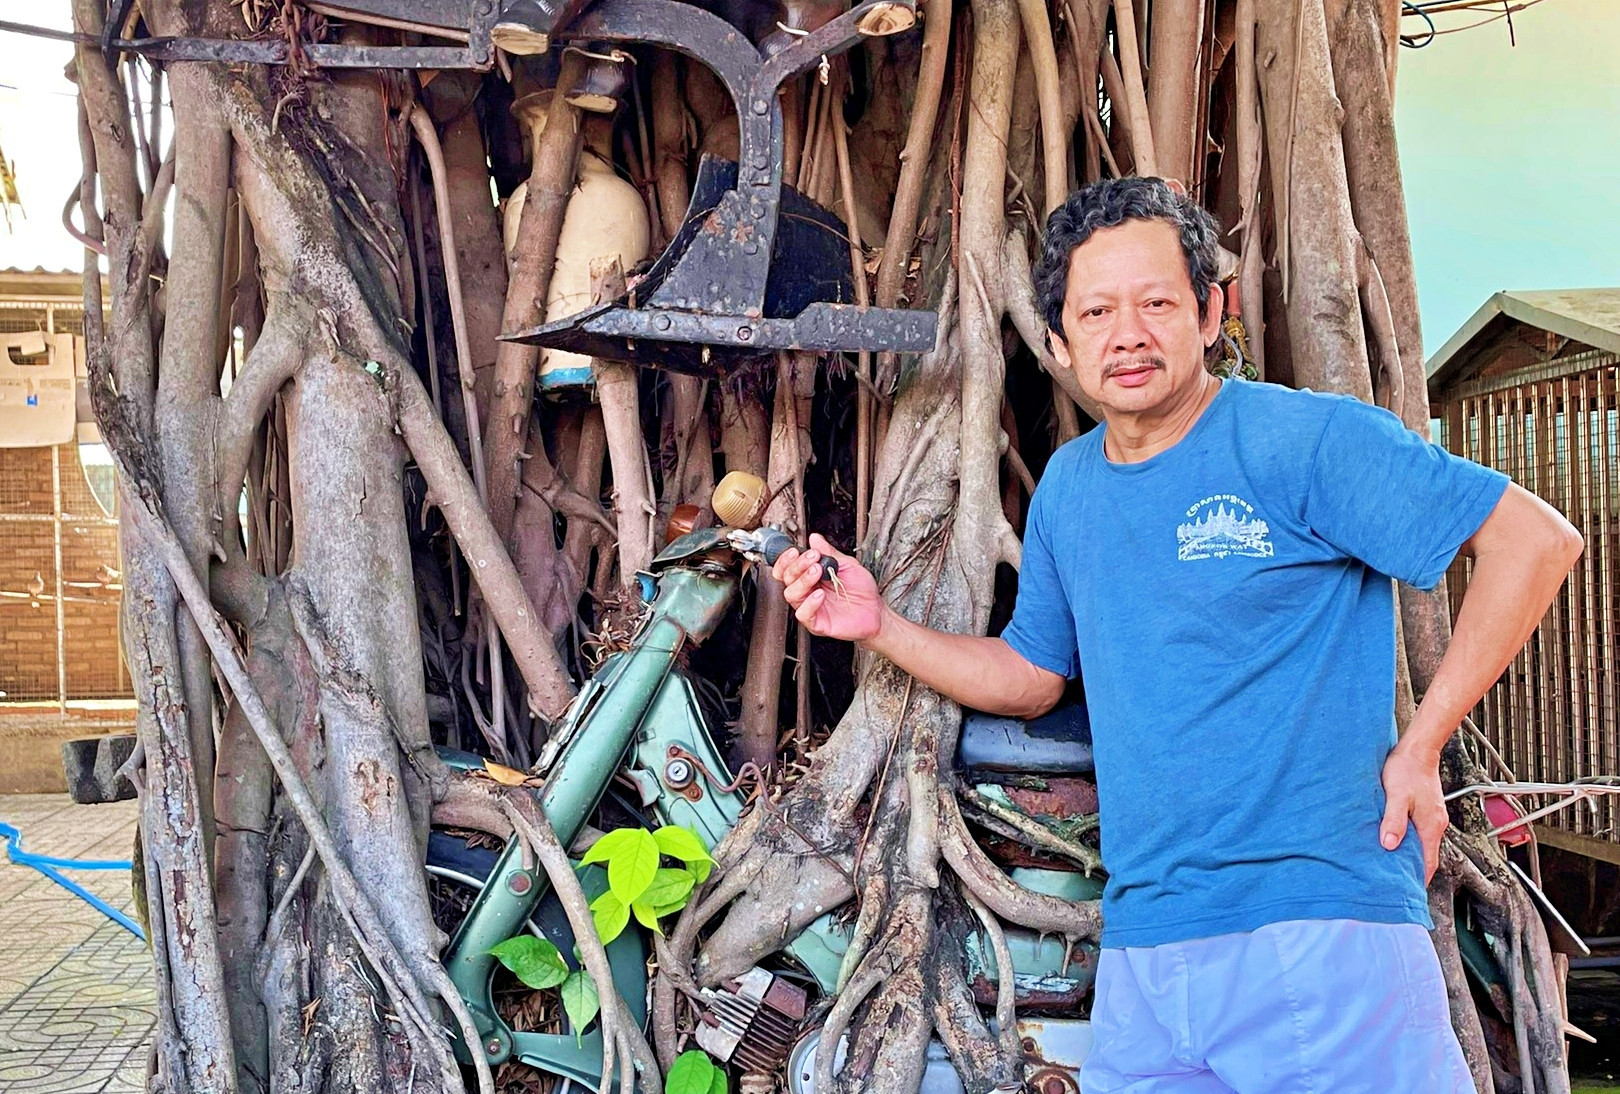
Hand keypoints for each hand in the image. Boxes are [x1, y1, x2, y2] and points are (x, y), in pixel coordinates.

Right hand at [771, 533, 884, 642]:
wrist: (876, 611)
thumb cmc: (862, 590)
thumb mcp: (847, 565)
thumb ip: (830, 552)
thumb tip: (815, 539)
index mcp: (810, 577)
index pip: (788, 568)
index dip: (787, 560)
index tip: (796, 551)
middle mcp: (808, 591)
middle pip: (787, 578)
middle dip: (797, 565)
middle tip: (813, 558)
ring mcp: (810, 607)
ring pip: (791, 594)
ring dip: (803, 580)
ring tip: (817, 572)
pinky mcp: (817, 622)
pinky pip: (803, 614)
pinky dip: (809, 603)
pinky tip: (820, 594)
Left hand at [1379, 742, 1448, 882]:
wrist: (1417, 749)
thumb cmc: (1406, 769)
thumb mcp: (1396, 796)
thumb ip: (1394, 820)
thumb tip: (1390, 845)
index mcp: (1430, 826)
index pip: (1429, 863)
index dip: (1420, 879)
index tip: (1408, 892)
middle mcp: (1435, 824)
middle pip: (1426, 855)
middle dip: (1413, 870)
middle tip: (1395, 882)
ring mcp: (1432, 816)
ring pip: (1422, 843)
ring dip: (1409, 853)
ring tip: (1392, 863)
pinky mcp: (1425, 808)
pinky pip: (1419, 830)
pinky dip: (1409, 839)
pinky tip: (1395, 838)